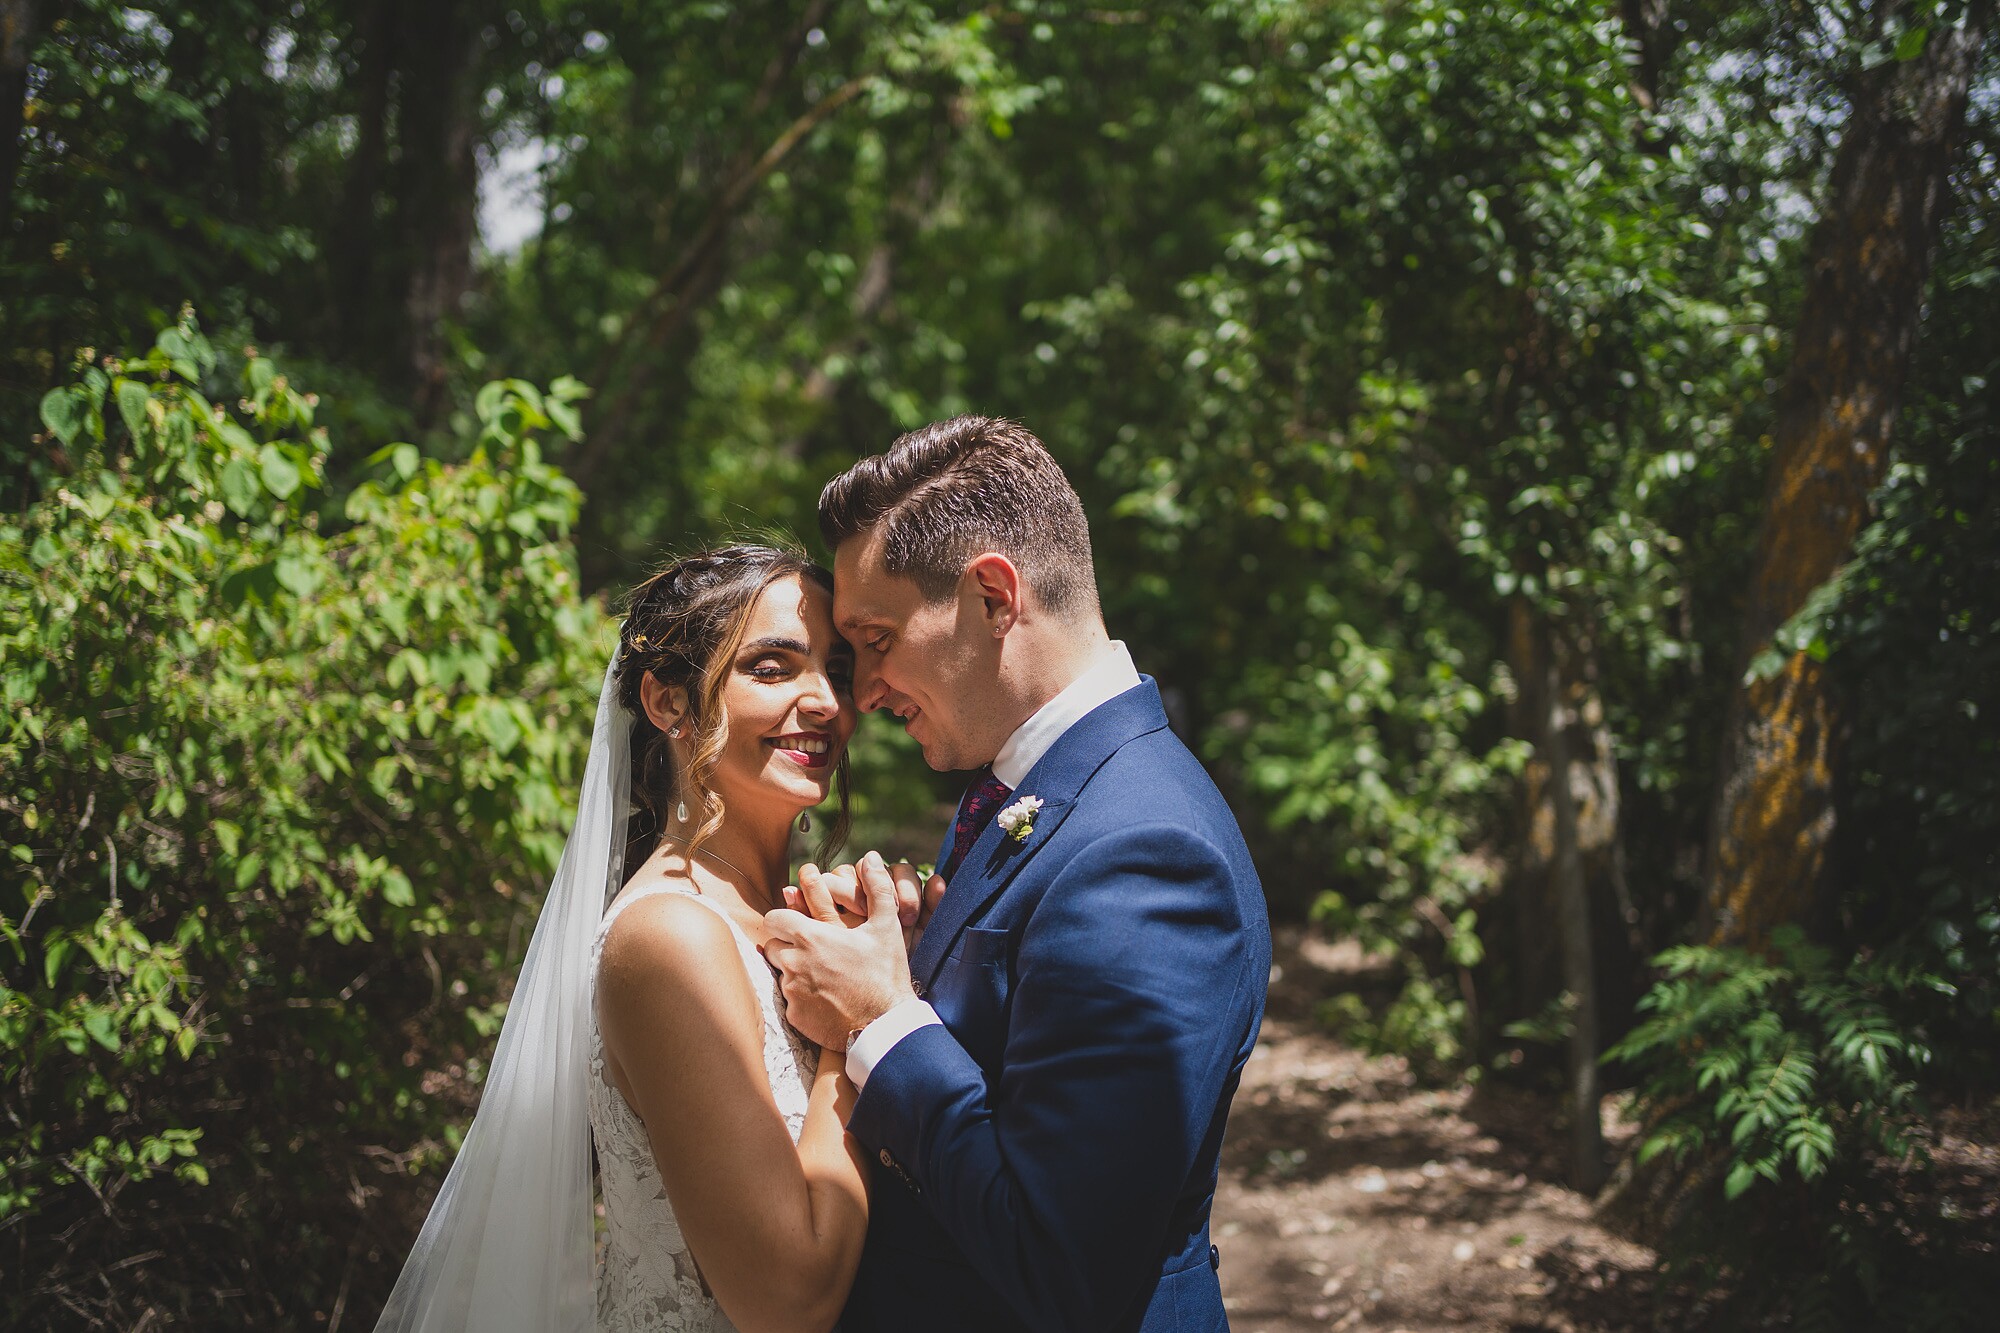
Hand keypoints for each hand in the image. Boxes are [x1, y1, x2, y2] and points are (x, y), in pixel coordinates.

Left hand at [764, 852, 918, 1050]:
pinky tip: (824, 999)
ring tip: (821, 975)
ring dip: (793, 971)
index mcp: (810, 936)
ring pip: (780, 973)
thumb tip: (870, 857)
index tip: (799, 925)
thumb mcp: (886, 927)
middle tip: (812, 951)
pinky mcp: (794, 1016)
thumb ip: (876, 888)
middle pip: (771, 945)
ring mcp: (792, 990)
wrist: (885, 1025)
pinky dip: (801, 998)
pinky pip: (789, 1001)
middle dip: (786, 945)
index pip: (773, 918)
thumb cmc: (886, 974)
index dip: (785, 919)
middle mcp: (794, 962)